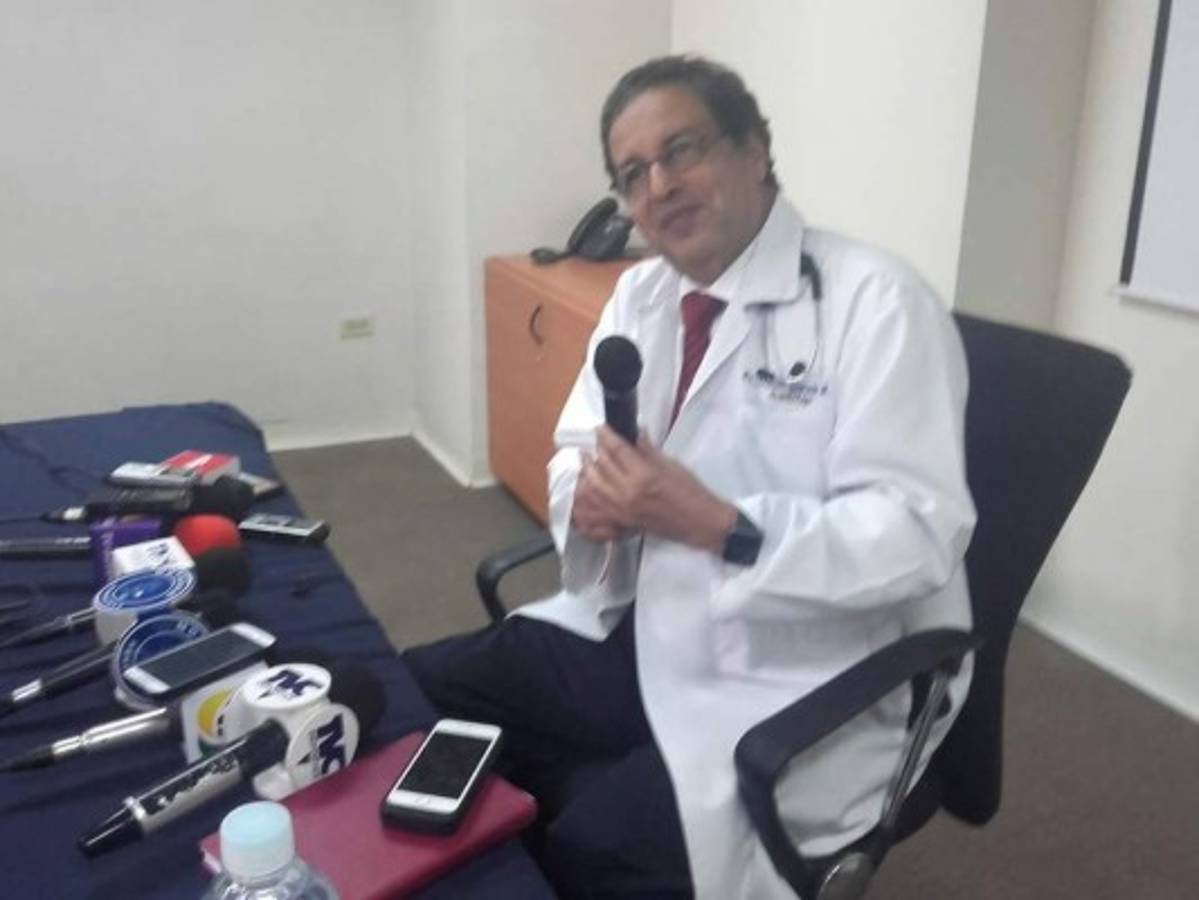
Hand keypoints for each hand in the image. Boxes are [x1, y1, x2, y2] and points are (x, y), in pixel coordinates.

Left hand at [573, 426, 737, 551]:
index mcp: (643, 474)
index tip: (600, 428)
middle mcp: (628, 492)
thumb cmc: (690, 492)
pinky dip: (591, 495)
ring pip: (594, 487)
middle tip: (595, 441)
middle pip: (602, 466)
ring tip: (585, 460)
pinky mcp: (622, 521)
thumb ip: (648, 449)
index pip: (617, 449)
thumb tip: (636, 433)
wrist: (698, 522)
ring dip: (587, 471)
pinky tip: (589, 486)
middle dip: (596, 450)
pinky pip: (598, 507)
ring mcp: (622, 509)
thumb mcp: (671, 464)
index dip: (606, 436)